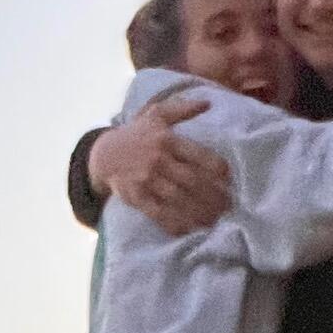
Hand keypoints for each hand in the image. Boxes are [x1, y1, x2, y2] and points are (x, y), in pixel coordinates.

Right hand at [88, 95, 230, 235]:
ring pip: (178, 199)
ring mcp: (146, 180)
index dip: (216, 166)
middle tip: (228, 206)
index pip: (197, 153)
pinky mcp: (136, 197)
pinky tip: (189, 229)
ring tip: (215, 220)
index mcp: (167, 139)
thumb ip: (182, 109)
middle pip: (192, 180)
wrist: (104, 154)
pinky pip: (158, 213)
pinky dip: (174, 223)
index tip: (228, 177)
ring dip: (199, 212)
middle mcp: (158, 160)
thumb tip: (208, 103)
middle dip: (213, 195)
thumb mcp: (156, 114)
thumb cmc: (137, 134)